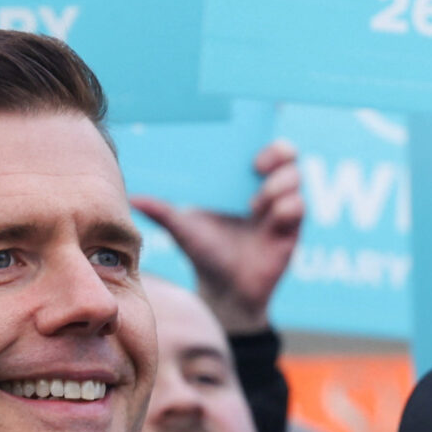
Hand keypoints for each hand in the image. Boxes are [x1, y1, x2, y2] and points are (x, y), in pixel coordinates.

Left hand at [132, 138, 302, 334]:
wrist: (225, 291)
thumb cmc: (205, 254)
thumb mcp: (183, 230)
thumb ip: (164, 213)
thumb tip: (134, 199)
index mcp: (240, 181)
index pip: (260, 147)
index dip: (262, 141)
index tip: (248, 151)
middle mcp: (264, 189)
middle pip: (288, 154)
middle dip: (278, 154)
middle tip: (256, 166)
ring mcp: (280, 208)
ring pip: (295, 177)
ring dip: (276, 185)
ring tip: (253, 205)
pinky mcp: (290, 230)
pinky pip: (298, 207)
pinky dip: (284, 208)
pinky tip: (266, 219)